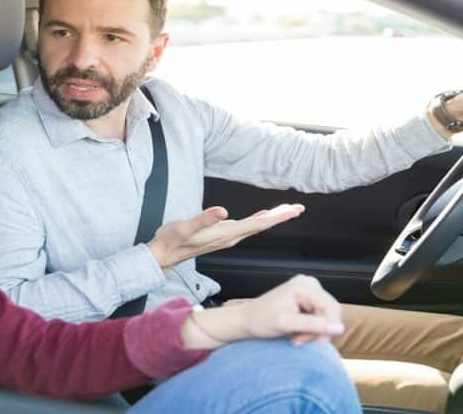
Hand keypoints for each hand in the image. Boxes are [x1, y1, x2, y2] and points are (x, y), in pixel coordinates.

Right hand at [148, 204, 303, 270]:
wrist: (163, 255)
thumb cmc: (172, 240)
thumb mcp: (185, 227)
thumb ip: (204, 219)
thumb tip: (223, 211)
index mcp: (226, 234)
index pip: (258, 225)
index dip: (277, 217)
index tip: (293, 210)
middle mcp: (230, 237)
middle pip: (262, 226)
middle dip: (281, 217)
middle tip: (299, 208)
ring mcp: (227, 237)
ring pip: (256, 226)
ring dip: (272, 218)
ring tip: (287, 210)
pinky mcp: (222, 235)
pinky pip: (247, 227)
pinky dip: (259, 220)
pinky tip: (263, 216)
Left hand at [181, 275, 343, 349]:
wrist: (246, 320)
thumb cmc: (261, 320)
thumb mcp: (287, 324)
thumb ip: (314, 325)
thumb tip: (340, 328)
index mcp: (304, 285)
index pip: (332, 307)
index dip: (329, 327)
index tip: (318, 343)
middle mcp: (309, 283)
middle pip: (330, 312)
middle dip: (318, 330)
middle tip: (300, 341)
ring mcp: (308, 290)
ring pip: (326, 317)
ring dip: (313, 332)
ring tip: (296, 339)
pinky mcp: (307, 299)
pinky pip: (319, 317)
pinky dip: (310, 329)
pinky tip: (297, 334)